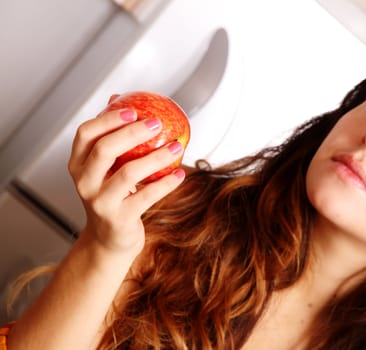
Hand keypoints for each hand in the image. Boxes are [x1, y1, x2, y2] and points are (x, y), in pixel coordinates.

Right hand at [68, 101, 185, 255]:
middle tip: (157, 124)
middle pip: (105, 149)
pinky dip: (167, 183)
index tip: (133, 110)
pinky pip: (147, 196)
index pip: (85, 134)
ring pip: (130, 173)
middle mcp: (85, 182)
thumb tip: (119, 98)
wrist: (108, 240)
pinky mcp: (119, 219)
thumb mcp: (105, 168)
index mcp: (78, 165)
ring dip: (158, 157)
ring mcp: (100, 202)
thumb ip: (110, 136)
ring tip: (177, 146)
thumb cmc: (111, 197)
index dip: (108, 119)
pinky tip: (180, 173)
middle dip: (133, 133)